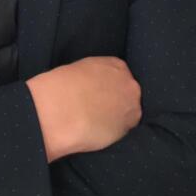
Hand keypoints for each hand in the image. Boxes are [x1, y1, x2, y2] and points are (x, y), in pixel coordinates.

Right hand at [27, 56, 141, 161]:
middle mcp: (129, 84)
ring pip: (128, 112)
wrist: (63, 108)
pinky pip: (123, 129)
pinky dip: (113, 130)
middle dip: (117, 100)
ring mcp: (132, 106)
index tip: (100, 92)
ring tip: (97, 121)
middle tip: (99, 107)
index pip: (120, 73)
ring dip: (117, 116)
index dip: (109, 85)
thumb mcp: (82, 69)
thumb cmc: (65, 85)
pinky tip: (98, 130)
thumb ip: (96, 75)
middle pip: (128, 92)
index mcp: (117, 65)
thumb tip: (95, 85)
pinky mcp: (128, 128)